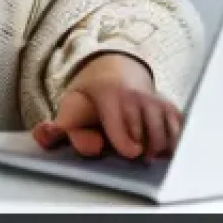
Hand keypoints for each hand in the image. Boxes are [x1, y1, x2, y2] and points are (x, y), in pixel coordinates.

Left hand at [32, 53, 181, 161]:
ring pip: (164, 144)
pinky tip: (153, 139)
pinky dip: (169, 145)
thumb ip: (58, 126)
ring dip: (153, 150)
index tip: (122, 148)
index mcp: (111, 96)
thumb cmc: (91, 96)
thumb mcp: (71, 106)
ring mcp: (156, 102)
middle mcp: (136, 97)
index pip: (127, 140)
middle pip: (145, 145)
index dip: (125, 147)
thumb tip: (44, 136)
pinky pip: (178, 137)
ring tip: (138, 141)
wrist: (114, 71)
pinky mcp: (172, 108)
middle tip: (125, 141)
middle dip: (136, 149)